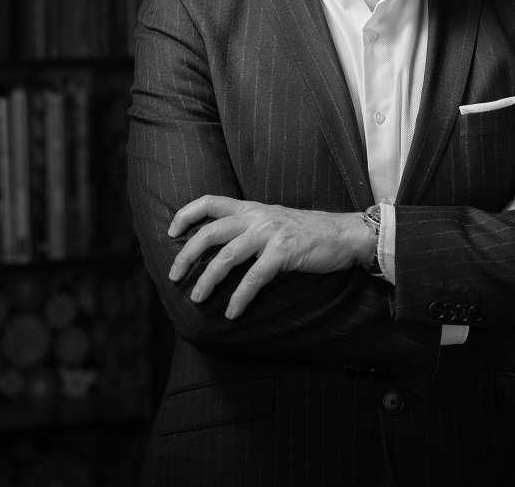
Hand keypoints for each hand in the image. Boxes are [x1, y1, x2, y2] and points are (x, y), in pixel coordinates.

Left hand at [166, 195, 371, 319]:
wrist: (343, 234)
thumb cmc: (306, 232)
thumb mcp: (272, 220)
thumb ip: (249, 226)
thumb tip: (221, 247)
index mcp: (250, 208)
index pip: (209, 202)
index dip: (186, 214)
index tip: (171, 232)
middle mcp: (256, 217)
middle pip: (210, 232)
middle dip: (187, 255)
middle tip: (174, 276)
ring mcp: (269, 234)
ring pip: (227, 256)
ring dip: (208, 280)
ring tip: (197, 298)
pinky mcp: (284, 252)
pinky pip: (254, 278)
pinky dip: (239, 297)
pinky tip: (232, 312)